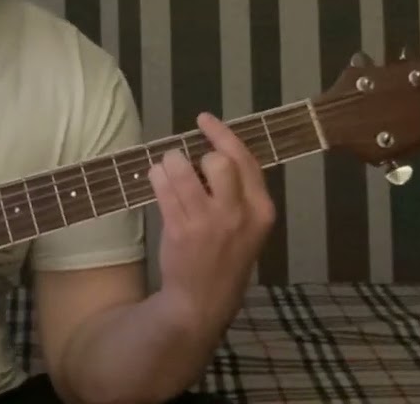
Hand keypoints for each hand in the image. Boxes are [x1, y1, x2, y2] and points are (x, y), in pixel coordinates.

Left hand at [149, 113, 276, 334]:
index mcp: (262, 209)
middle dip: (198, 156)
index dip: (223, 134)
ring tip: (169, 172)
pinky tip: (159, 180)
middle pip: (217, 160)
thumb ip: (240, 192)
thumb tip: (214, 150)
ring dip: (170, 163)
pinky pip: (163, 186)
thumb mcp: (249, 226)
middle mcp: (238, 213)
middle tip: (190, 168)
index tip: (204, 119)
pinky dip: (157, 176)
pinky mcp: (181, 229)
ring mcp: (208, 221)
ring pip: (182, 168)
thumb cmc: (227, 257)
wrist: (205, 300)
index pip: (245, 159)